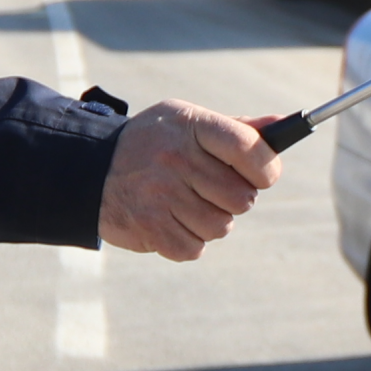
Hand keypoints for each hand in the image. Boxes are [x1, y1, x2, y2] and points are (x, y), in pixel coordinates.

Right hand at [98, 99, 283, 261]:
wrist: (88, 169)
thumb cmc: (152, 143)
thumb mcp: (187, 122)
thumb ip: (235, 129)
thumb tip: (281, 126)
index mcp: (191, 127)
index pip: (249, 148)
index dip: (266, 168)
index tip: (262, 175)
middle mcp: (176, 160)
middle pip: (241, 198)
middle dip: (233, 199)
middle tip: (211, 189)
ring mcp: (161, 195)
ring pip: (221, 227)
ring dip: (209, 221)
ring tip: (185, 204)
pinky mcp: (149, 228)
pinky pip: (194, 248)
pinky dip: (187, 241)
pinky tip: (169, 220)